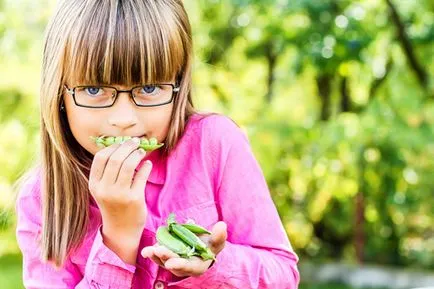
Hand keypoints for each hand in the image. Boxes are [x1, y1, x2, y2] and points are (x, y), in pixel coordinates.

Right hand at [89, 137, 151, 262]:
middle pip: (116, 158)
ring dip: (137, 154)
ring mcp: (119, 194)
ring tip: (142, 151)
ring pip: (128, 165)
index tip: (122, 142)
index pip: (100, 158)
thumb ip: (108, 172)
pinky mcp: (134, 199)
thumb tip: (121, 146)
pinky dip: (145, 166)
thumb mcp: (103, 190)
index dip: (113, 146)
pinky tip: (147, 164)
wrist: (121, 231)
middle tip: (135, 142)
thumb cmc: (114, 206)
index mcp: (94, 185)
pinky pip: (141, 176)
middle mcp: (104, 189)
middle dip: (127, 146)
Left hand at [141, 221, 226, 276]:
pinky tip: (146, 250)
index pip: (189, 267)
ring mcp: (174, 263)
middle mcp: (184, 267)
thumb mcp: (217, 241)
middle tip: (158, 250)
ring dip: (155, 256)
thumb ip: (219, 235)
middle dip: (166, 257)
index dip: (180, 265)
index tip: (171, 263)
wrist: (202, 246)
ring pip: (163, 262)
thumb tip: (222, 225)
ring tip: (148, 250)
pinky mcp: (167, 256)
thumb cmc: (211, 245)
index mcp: (198, 266)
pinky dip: (152, 253)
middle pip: (174, 265)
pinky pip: (158, 257)